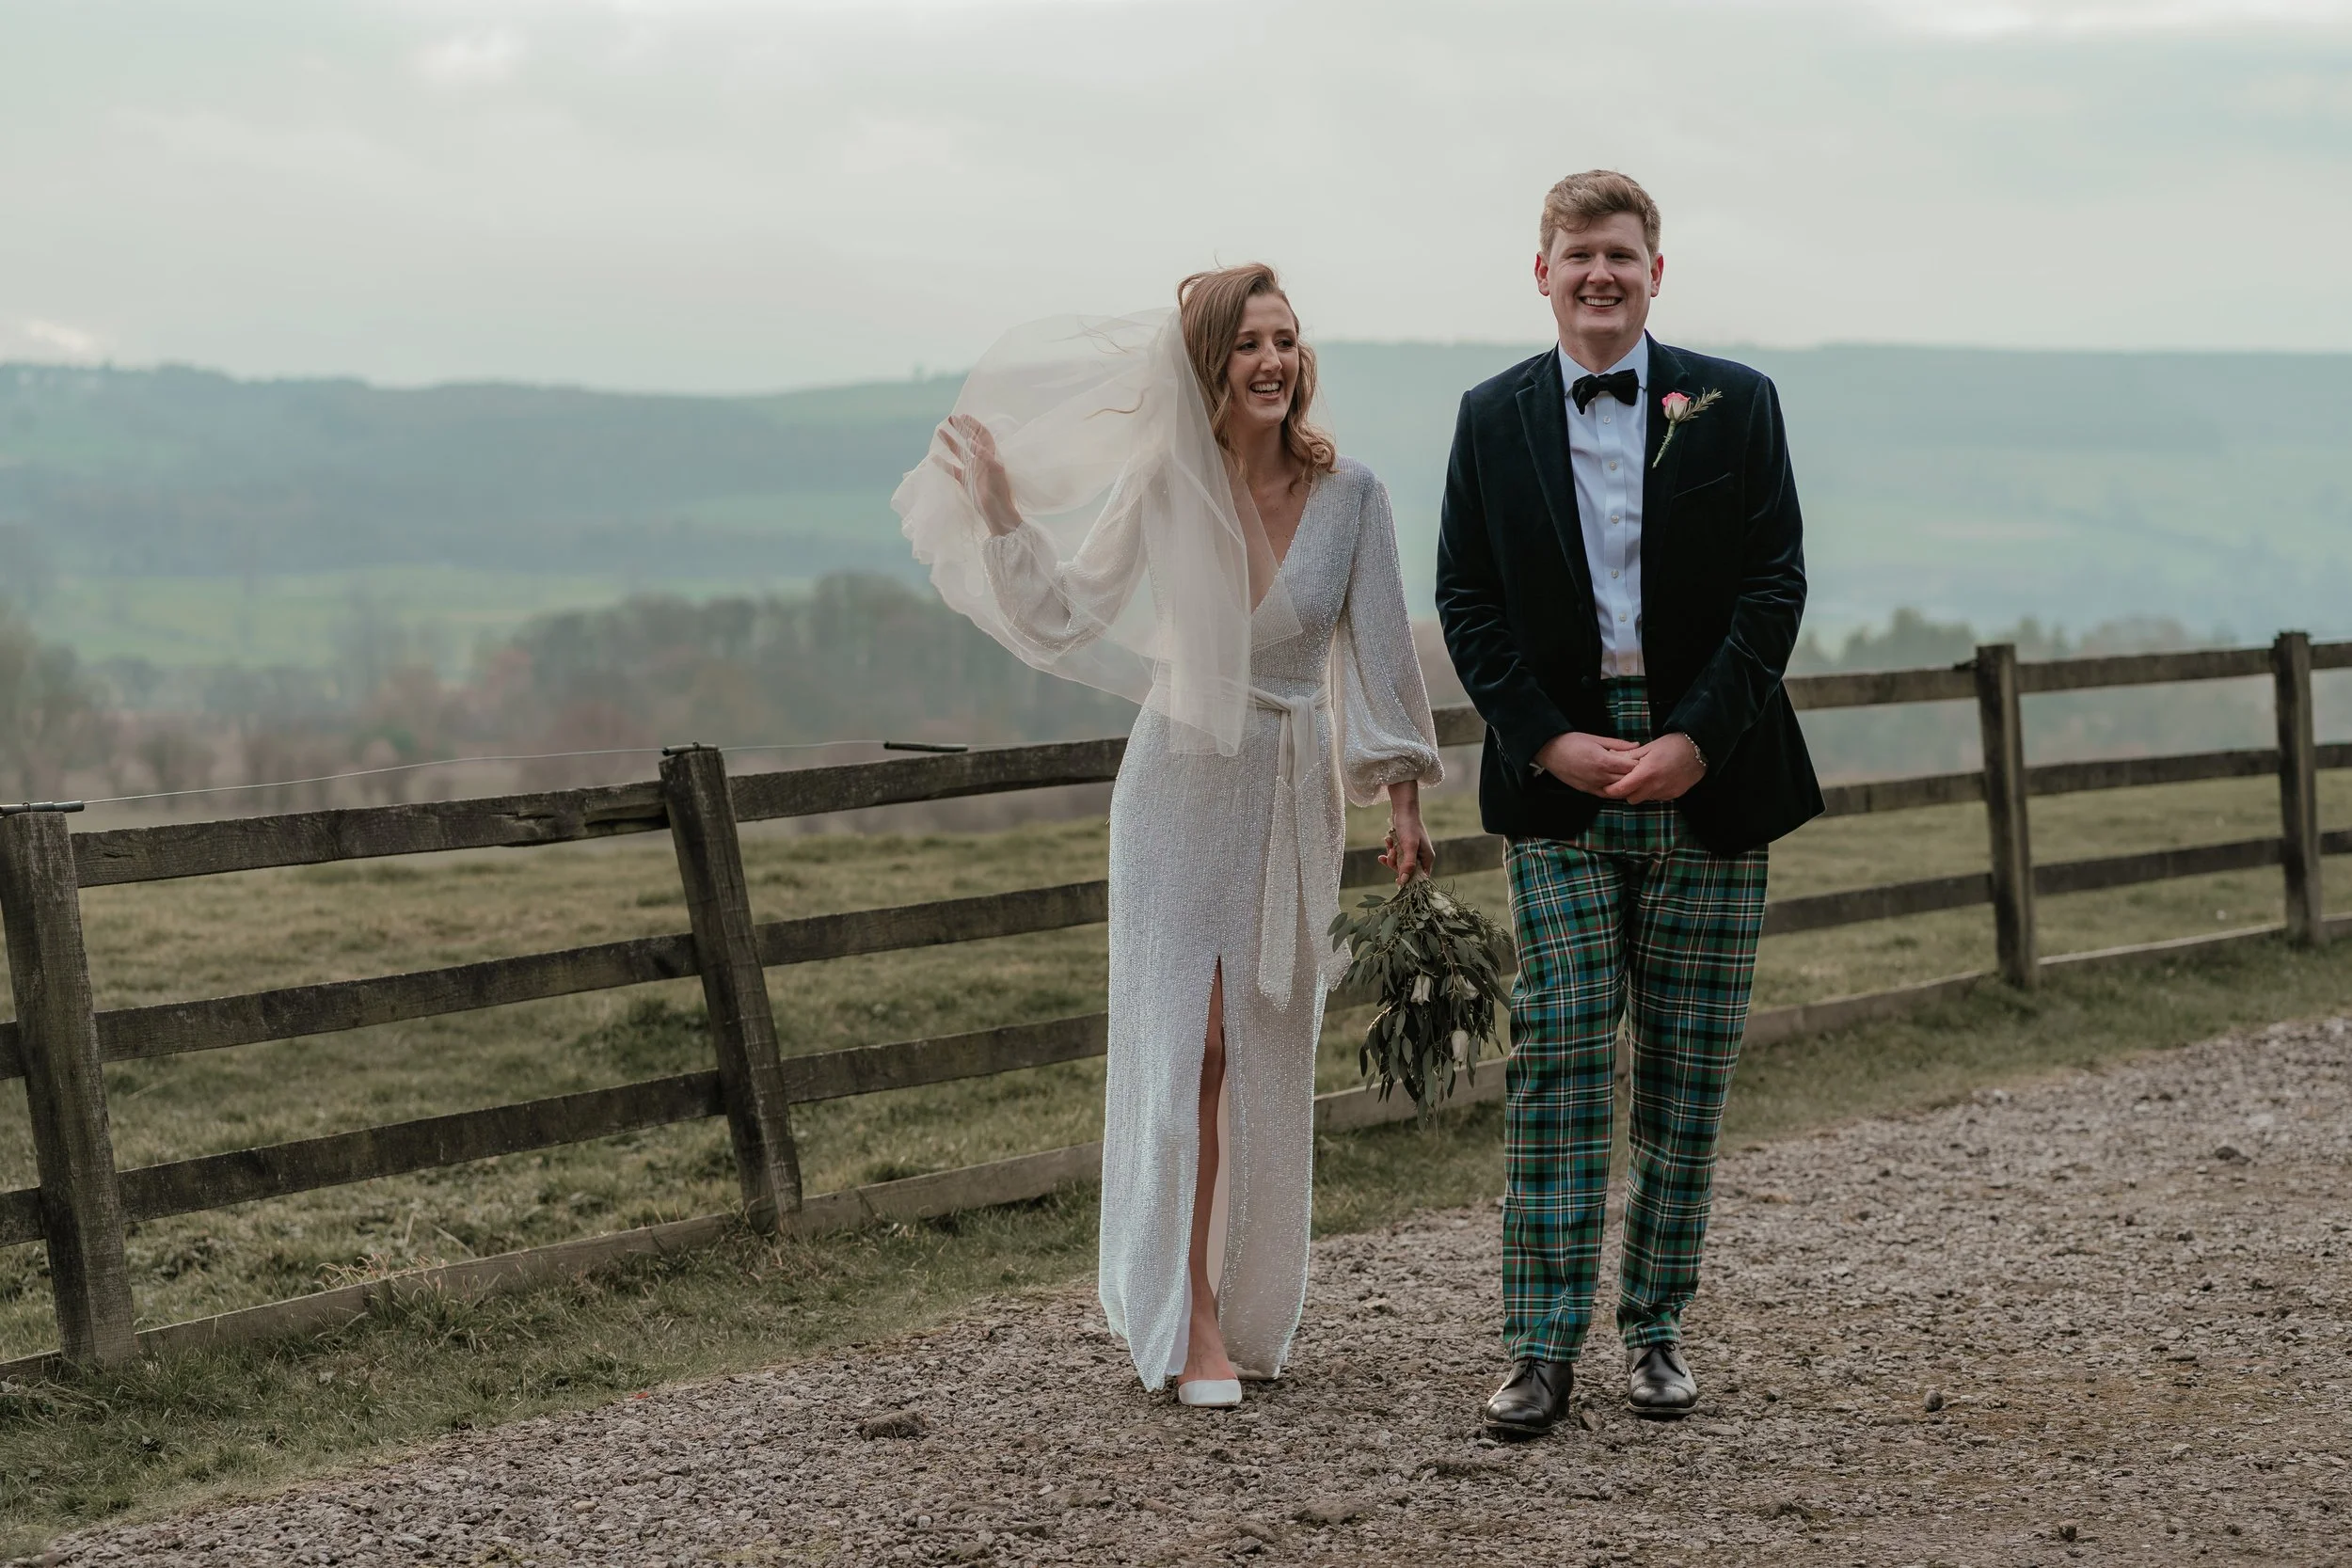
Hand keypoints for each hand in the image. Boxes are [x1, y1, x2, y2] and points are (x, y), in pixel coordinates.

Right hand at [938, 414, 1021, 536]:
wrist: (998, 512)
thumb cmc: (1000, 491)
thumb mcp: (996, 471)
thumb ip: (985, 456)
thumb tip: (972, 442)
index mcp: (992, 455)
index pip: (982, 435)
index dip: (974, 425)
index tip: (964, 416)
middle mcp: (981, 460)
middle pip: (969, 439)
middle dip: (961, 428)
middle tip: (950, 418)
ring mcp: (972, 470)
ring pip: (959, 452)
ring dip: (950, 441)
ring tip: (939, 431)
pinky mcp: (965, 481)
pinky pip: (952, 469)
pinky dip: (943, 464)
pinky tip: (934, 458)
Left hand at [1381, 781, 1435, 881]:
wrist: (1403, 809)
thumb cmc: (1409, 826)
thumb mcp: (1409, 846)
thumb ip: (1408, 864)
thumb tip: (1404, 881)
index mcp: (1427, 858)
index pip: (1419, 878)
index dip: (1409, 880)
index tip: (1397, 881)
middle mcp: (1421, 857)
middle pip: (1406, 871)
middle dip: (1396, 863)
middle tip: (1391, 853)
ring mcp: (1412, 852)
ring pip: (1398, 863)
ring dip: (1391, 855)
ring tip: (1389, 844)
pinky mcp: (1404, 846)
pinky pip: (1395, 855)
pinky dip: (1389, 849)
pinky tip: (1387, 840)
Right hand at [1535, 730, 1638, 793]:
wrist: (1550, 751)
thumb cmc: (1572, 741)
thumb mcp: (1596, 738)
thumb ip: (1617, 744)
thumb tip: (1636, 745)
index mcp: (1603, 761)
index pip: (1631, 767)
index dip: (1639, 764)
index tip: (1642, 759)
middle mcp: (1600, 776)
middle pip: (1627, 780)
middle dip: (1635, 775)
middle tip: (1640, 769)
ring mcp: (1593, 785)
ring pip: (1618, 790)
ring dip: (1625, 784)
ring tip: (1629, 777)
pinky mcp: (1586, 790)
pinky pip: (1605, 794)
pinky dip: (1614, 791)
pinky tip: (1617, 785)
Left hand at [1602, 732, 1706, 802]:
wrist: (1698, 750)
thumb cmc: (1672, 745)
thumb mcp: (1648, 747)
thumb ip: (1628, 756)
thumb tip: (1610, 756)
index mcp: (1646, 773)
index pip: (1621, 789)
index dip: (1611, 789)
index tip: (1607, 786)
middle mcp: (1655, 786)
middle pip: (1630, 798)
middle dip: (1625, 792)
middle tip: (1626, 780)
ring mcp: (1665, 793)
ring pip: (1643, 799)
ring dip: (1639, 792)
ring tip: (1644, 778)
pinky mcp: (1673, 795)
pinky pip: (1656, 798)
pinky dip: (1652, 792)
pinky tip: (1657, 780)